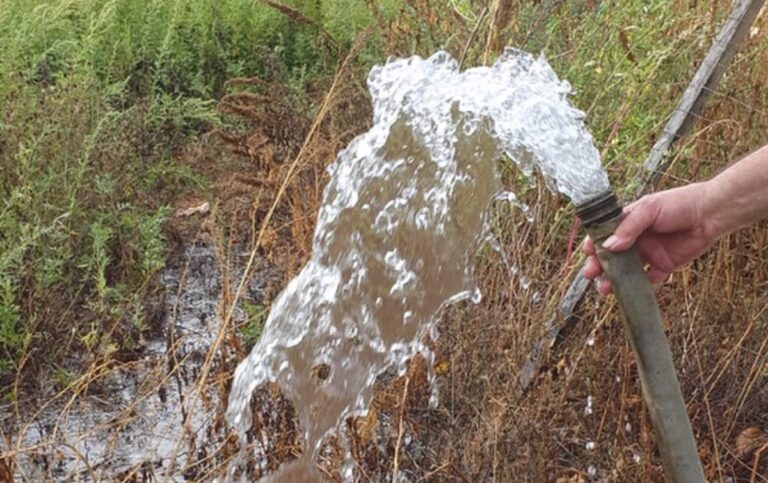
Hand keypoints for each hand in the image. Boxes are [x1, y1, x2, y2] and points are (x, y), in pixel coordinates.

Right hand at [582, 182, 719, 294]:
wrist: (710, 213)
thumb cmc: (678, 203)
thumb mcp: (649, 209)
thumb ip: (629, 227)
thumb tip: (609, 246)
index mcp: (627, 223)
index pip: (604, 236)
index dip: (593, 244)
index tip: (588, 252)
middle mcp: (635, 240)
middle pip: (611, 256)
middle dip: (598, 266)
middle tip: (591, 274)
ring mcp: (648, 254)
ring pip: (625, 271)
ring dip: (614, 280)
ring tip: (606, 288)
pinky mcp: (664, 266)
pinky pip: (649, 280)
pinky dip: (641, 287)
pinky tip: (634, 289)